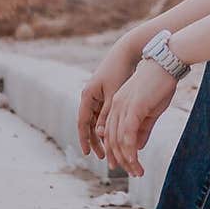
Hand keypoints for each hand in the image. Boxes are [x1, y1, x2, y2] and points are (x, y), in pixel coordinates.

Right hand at [77, 37, 138, 160]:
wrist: (127, 52)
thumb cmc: (120, 71)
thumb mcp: (113, 95)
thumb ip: (106, 113)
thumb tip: (100, 133)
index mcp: (88, 96)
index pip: (82, 123)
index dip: (84, 139)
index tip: (87, 154)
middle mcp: (89, 96)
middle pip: (89, 124)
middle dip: (95, 140)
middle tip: (102, 156)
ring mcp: (97, 95)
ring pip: (97, 120)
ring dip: (102, 134)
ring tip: (111, 149)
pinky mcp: (106, 94)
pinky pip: (104, 113)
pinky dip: (109, 124)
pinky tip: (117, 134)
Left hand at [102, 60, 177, 176]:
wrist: (167, 62)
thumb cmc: (161, 83)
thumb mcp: (151, 109)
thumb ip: (143, 127)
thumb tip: (138, 146)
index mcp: (117, 105)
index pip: (110, 133)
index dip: (115, 151)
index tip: (124, 164)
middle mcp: (116, 106)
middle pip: (111, 140)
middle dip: (120, 159)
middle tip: (132, 172)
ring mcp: (123, 107)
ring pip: (118, 140)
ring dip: (127, 159)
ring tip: (137, 171)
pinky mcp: (133, 108)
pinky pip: (127, 135)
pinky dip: (130, 151)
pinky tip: (134, 161)